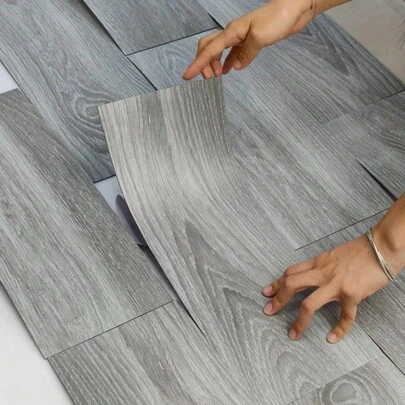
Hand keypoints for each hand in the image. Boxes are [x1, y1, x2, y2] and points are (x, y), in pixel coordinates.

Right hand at [183, 0, 314, 79]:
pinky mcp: (249, 40)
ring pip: (219, 51)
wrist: (295, 8)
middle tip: (207, 79)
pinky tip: (226, 71)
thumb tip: (235, 67)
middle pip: (208, 47)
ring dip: (214, 64)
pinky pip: (232, 53)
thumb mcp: (260, 38)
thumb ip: (246, 54)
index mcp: (232, 31)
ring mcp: (240, 36)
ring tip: (216, 76)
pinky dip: (226, 62)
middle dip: (203, 63)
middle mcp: (233, 33)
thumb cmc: (278, 17)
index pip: (209, 50)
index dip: (197, 64)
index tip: (187, 76)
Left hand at [262, 231, 394, 343]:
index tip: (266, 292)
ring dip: (299, 321)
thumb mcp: (334, 255)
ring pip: (310, 303)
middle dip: (278, 299)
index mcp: (318, 262)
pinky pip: (344, 316)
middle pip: (291, 284)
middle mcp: (322, 272)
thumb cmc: (360, 250)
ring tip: (293, 334)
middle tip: (269, 311)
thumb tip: (313, 275)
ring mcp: (336, 284)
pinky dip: (339, 329)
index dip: (276, 283)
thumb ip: (322, 266)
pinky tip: (332, 338)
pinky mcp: (352, 294)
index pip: (291, 272)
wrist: (382, 247)